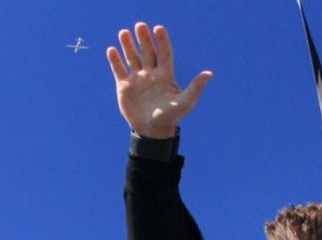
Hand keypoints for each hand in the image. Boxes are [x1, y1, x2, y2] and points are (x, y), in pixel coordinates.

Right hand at [106, 22, 211, 137]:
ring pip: (132, 57)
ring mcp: (137, 79)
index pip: (164, 53)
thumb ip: (195, 87)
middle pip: (147, 51)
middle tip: (140, 25)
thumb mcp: (185, 102)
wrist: (151, 131)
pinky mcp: (124, 86)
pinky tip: (111, 50)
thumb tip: (209, 73)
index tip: (158, 28)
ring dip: (127, 45)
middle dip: (144, 38)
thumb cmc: (170, 118)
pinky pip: (119, 70)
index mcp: (165, 75)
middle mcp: (151, 74)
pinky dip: (115, 60)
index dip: (162, 41)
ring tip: (124, 32)